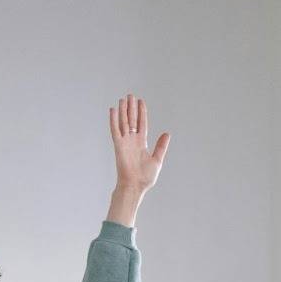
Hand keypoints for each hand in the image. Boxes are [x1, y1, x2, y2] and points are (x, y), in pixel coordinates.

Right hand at [105, 94, 169, 225]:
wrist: (135, 186)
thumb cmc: (145, 177)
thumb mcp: (157, 160)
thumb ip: (161, 146)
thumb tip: (167, 134)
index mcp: (141, 143)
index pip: (141, 124)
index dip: (141, 112)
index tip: (140, 101)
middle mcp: (132, 140)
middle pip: (132, 120)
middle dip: (131, 107)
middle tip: (130, 95)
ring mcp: (124, 142)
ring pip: (124, 122)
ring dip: (123, 110)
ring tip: (123, 99)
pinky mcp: (118, 145)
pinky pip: (115, 130)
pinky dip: (114, 120)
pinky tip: (113, 110)